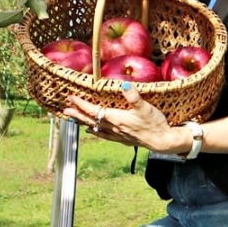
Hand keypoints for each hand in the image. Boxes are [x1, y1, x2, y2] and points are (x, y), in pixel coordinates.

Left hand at [64, 84, 187, 152]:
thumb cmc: (154, 123)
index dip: (81, 104)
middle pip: (91, 119)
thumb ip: (134, 96)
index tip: (71, 98)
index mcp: (117, 118)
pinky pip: (104, 135)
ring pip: (95, 127)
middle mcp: (114, 127)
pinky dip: (95, 131)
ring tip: (73, 119)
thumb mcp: (146, 107)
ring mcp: (117, 134)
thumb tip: (124, 85)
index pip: (94, 110)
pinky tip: (92, 130)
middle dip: (77, 113)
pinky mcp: (122, 139)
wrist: (162, 141)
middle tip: (65, 109)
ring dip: (83, 122)